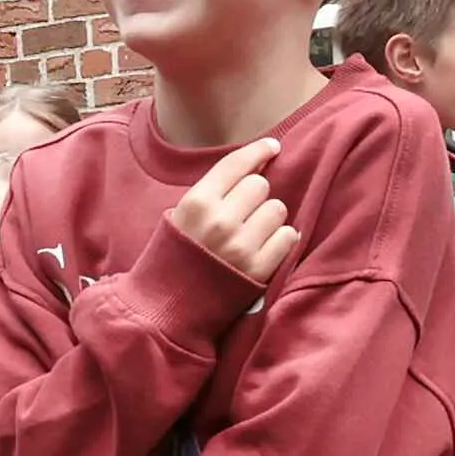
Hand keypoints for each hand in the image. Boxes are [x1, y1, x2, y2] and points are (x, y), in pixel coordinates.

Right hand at [167, 135, 302, 288]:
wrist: (166, 309)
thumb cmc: (174, 258)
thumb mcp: (180, 216)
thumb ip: (212, 192)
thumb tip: (254, 166)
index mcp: (197, 203)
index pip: (236, 164)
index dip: (258, 150)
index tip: (273, 146)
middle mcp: (220, 221)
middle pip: (260, 185)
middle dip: (256, 195)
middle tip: (245, 212)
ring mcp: (241, 246)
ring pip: (277, 209)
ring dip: (269, 218)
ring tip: (252, 233)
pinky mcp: (259, 270)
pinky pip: (288, 237)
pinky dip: (281, 240)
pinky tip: (266, 247)